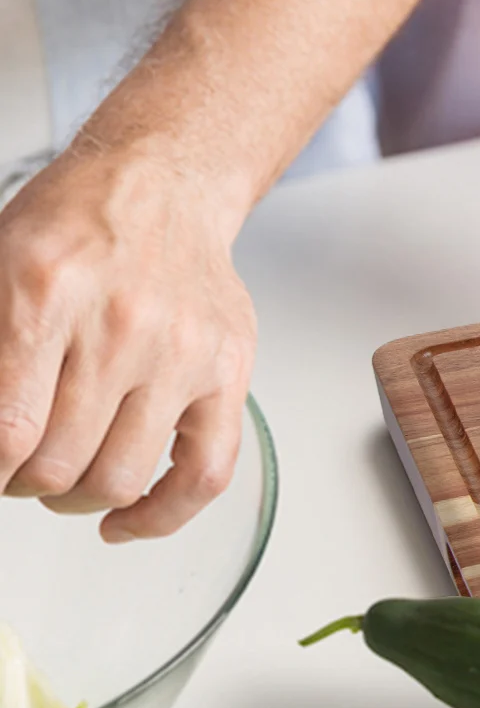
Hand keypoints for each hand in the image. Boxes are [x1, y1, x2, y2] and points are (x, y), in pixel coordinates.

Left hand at [0, 147, 256, 540]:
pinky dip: (160, 516)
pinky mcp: (228, 373)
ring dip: (74, 498)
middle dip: (19, 482)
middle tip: (14, 467)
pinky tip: (123, 522)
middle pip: (55, 464)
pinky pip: (204, 474)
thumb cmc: (75, 225)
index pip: (5, 432)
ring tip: (62, 478)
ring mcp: (182, 354)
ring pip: (118, 479)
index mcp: (46, 292)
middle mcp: (121, 326)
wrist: (162, 185)